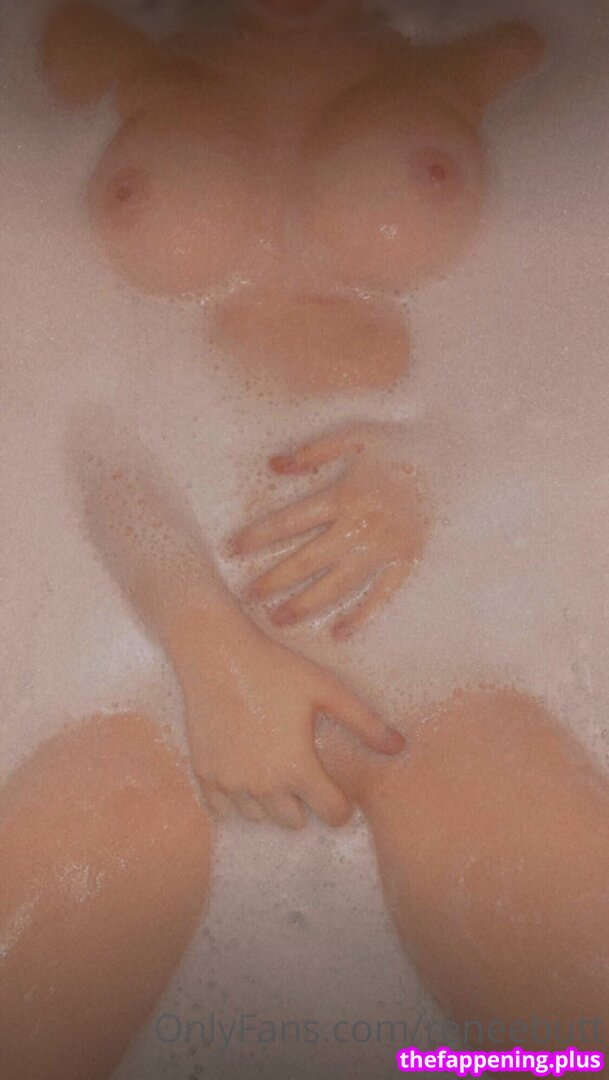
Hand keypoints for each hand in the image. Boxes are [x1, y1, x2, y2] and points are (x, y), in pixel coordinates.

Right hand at [177, 616, 403, 828]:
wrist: (217, 656)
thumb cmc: (276, 669)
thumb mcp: (327, 690)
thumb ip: (365, 722)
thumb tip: (399, 747)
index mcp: (297, 768)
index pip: (330, 814)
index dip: (341, 806)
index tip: (339, 794)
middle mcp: (263, 785)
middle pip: (294, 822)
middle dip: (305, 804)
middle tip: (303, 774)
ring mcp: (230, 783)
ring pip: (259, 817)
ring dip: (270, 803)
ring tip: (274, 770)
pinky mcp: (205, 773)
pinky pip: (223, 809)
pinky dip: (237, 801)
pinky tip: (245, 775)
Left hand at [230, 423, 429, 638]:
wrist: (451, 454)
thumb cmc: (398, 443)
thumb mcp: (354, 435)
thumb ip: (313, 451)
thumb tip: (273, 465)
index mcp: (345, 494)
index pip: (291, 521)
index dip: (258, 536)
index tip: (232, 550)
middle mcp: (362, 525)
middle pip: (309, 560)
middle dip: (275, 579)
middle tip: (248, 596)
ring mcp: (385, 547)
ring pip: (339, 583)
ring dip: (307, 604)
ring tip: (279, 619)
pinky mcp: (406, 561)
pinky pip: (382, 595)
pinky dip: (361, 616)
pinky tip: (339, 632)